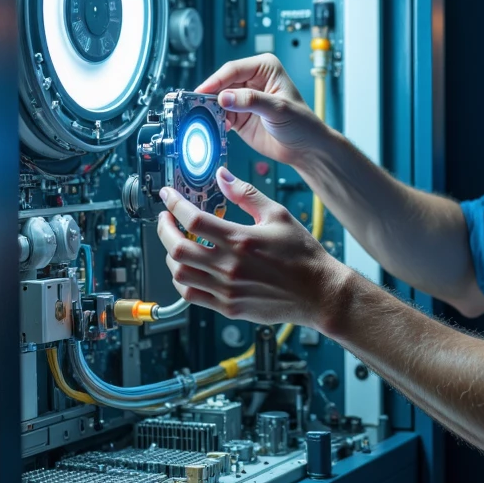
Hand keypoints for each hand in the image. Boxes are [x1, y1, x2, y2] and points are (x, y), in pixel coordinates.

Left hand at [156, 167, 348, 327]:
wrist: (319, 293)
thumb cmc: (302, 255)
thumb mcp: (277, 215)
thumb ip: (246, 194)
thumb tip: (222, 176)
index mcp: (240, 239)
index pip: (193, 218)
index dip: (174, 204)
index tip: (168, 196)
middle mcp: (229, 266)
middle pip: (177, 247)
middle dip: (164, 229)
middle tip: (165, 219)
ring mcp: (226, 289)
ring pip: (179, 273)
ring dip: (171, 255)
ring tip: (177, 244)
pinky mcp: (228, 307)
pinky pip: (191, 296)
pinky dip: (182, 281)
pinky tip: (188, 269)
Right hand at [194, 54, 325, 166]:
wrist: (305, 148)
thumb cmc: (302, 123)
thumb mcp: (278, 108)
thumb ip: (251, 101)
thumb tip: (224, 96)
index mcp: (265, 67)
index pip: (233, 69)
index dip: (216, 80)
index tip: (202, 92)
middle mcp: (252, 80)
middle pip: (222, 83)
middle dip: (211, 96)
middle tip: (198, 107)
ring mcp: (244, 98)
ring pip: (218, 100)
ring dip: (212, 110)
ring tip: (207, 119)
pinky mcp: (239, 115)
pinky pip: (221, 115)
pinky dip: (216, 121)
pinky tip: (218, 128)